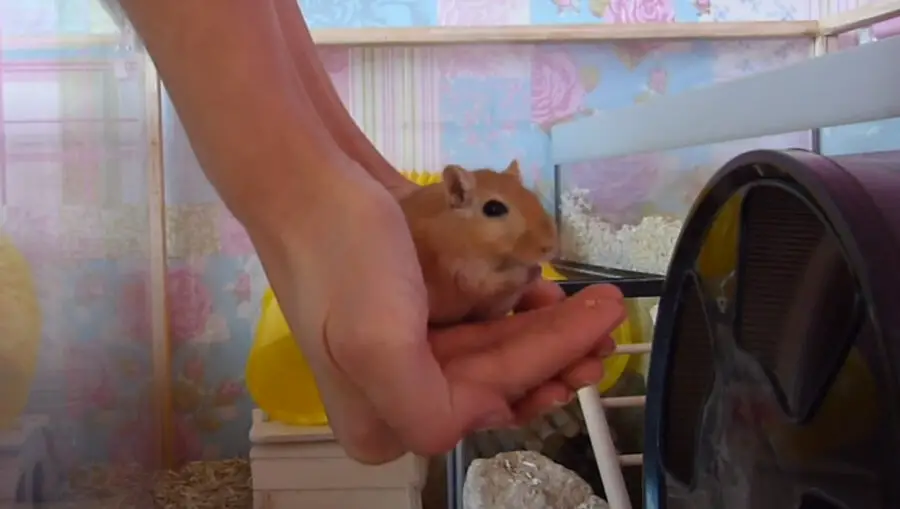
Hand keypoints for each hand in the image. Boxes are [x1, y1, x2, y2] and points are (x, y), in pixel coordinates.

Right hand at [251, 163, 625, 463]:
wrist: (303, 174)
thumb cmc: (341, 253)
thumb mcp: (377, 346)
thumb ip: (428, 410)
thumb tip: (492, 412)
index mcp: (381, 419)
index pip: (487, 398)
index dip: (550, 366)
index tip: (603, 335)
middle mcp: (391, 396)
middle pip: (495, 378)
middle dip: (557, 351)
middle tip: (611, 321)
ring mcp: (402, 351)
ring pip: (493, 350)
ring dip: (544, 329)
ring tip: (589, 304)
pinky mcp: (411, 311)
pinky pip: (477, 321)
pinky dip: (515, 308)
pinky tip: (542, 289)